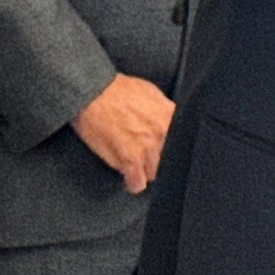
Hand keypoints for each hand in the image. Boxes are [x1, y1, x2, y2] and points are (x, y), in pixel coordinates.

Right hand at [72, 74, 173, 193]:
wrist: (92, 93)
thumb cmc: (115, 90)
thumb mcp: (150, 92)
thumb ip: (163, 110)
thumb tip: (169, 119)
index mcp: (170, 116)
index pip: (181, 141)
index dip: (171, 147)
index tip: (166, 150)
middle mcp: (162, 133)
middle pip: (168, 159)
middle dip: (158, 159)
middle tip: (146, 156)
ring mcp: (147, 148)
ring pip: (154, 173)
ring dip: (145, 171)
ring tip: (136, 168)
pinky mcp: (129, 160)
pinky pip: (137, 183)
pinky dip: (133, 184)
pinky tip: (130, 181)